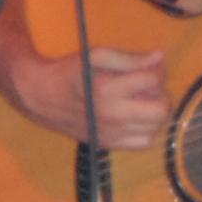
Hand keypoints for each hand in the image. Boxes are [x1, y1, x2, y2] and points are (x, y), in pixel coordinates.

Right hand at [2, 42, 166, 150]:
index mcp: (107, 89)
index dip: (157, 70)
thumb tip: (160, 58)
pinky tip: (134, 117)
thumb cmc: (69, 72)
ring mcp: (110, 133)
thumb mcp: (97, 56)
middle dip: (161, 95)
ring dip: (154, 113)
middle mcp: (111, 115)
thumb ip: (130, 58)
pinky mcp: (108, 144)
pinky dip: (146, 130)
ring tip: (139, 101)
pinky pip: (143, 142)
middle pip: (161, 110)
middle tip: (147, 88)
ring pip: (155, 128)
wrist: (39, 96)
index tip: (149, 68)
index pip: (153, 80)